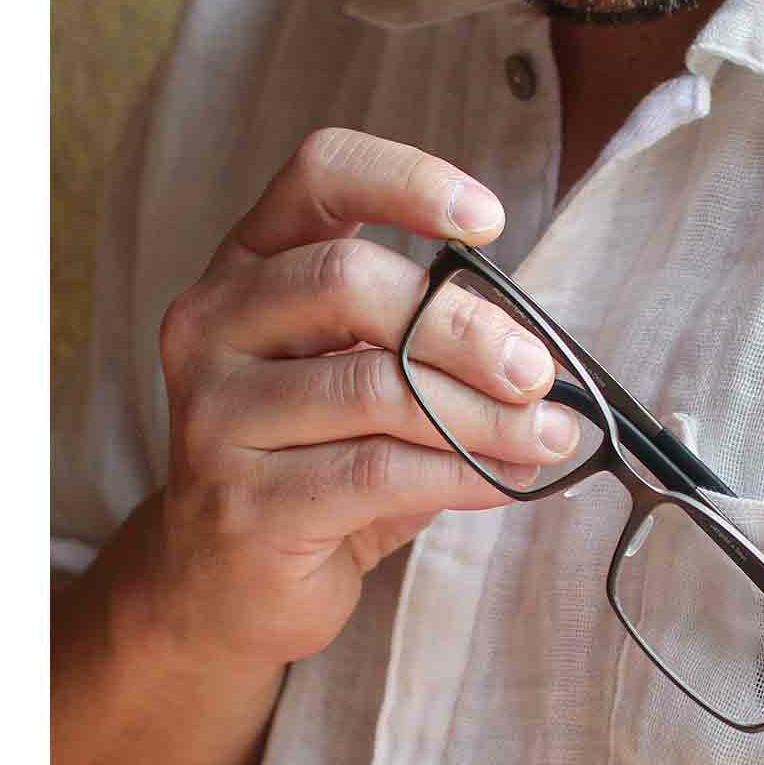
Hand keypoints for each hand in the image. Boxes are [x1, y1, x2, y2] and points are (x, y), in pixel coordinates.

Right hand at [145, 128, 578, 670]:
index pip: (318, 176)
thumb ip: (422, 348)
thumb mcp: (357, 385)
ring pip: (373, 388)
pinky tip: (509, 481)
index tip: (490, 220)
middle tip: (537, 371)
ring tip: (549, 434)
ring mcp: (217, 416)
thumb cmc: (309, 469)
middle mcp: (214, 327)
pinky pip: (377, 472)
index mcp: (246, 271)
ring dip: (482, 415)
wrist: (221, 588)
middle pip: (348, 283)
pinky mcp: (245, 502)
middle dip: (464, 327)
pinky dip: (462, 473)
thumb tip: (539, 354)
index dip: (409, 180)